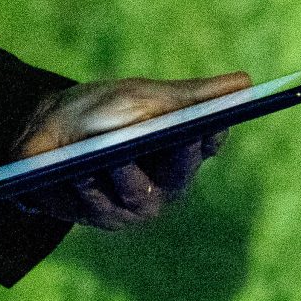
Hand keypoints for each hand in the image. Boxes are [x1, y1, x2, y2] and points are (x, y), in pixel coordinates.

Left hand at [12, 72, 250, 229]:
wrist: (54, 129)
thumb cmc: (108, 110)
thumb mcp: (147, 95)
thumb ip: (194, 95)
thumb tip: (247, 82)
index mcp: (184, 155)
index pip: (206, 145)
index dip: (209, 135)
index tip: (210, 121)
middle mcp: (165, 188)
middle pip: (175, 175)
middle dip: (172, 158)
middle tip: (167, 139)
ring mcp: (130, 207)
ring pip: (130, 193)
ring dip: (117, 175)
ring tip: (104, 159)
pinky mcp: (96, 217)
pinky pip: (92, 204)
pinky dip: (82, 188)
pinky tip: (72, 173)